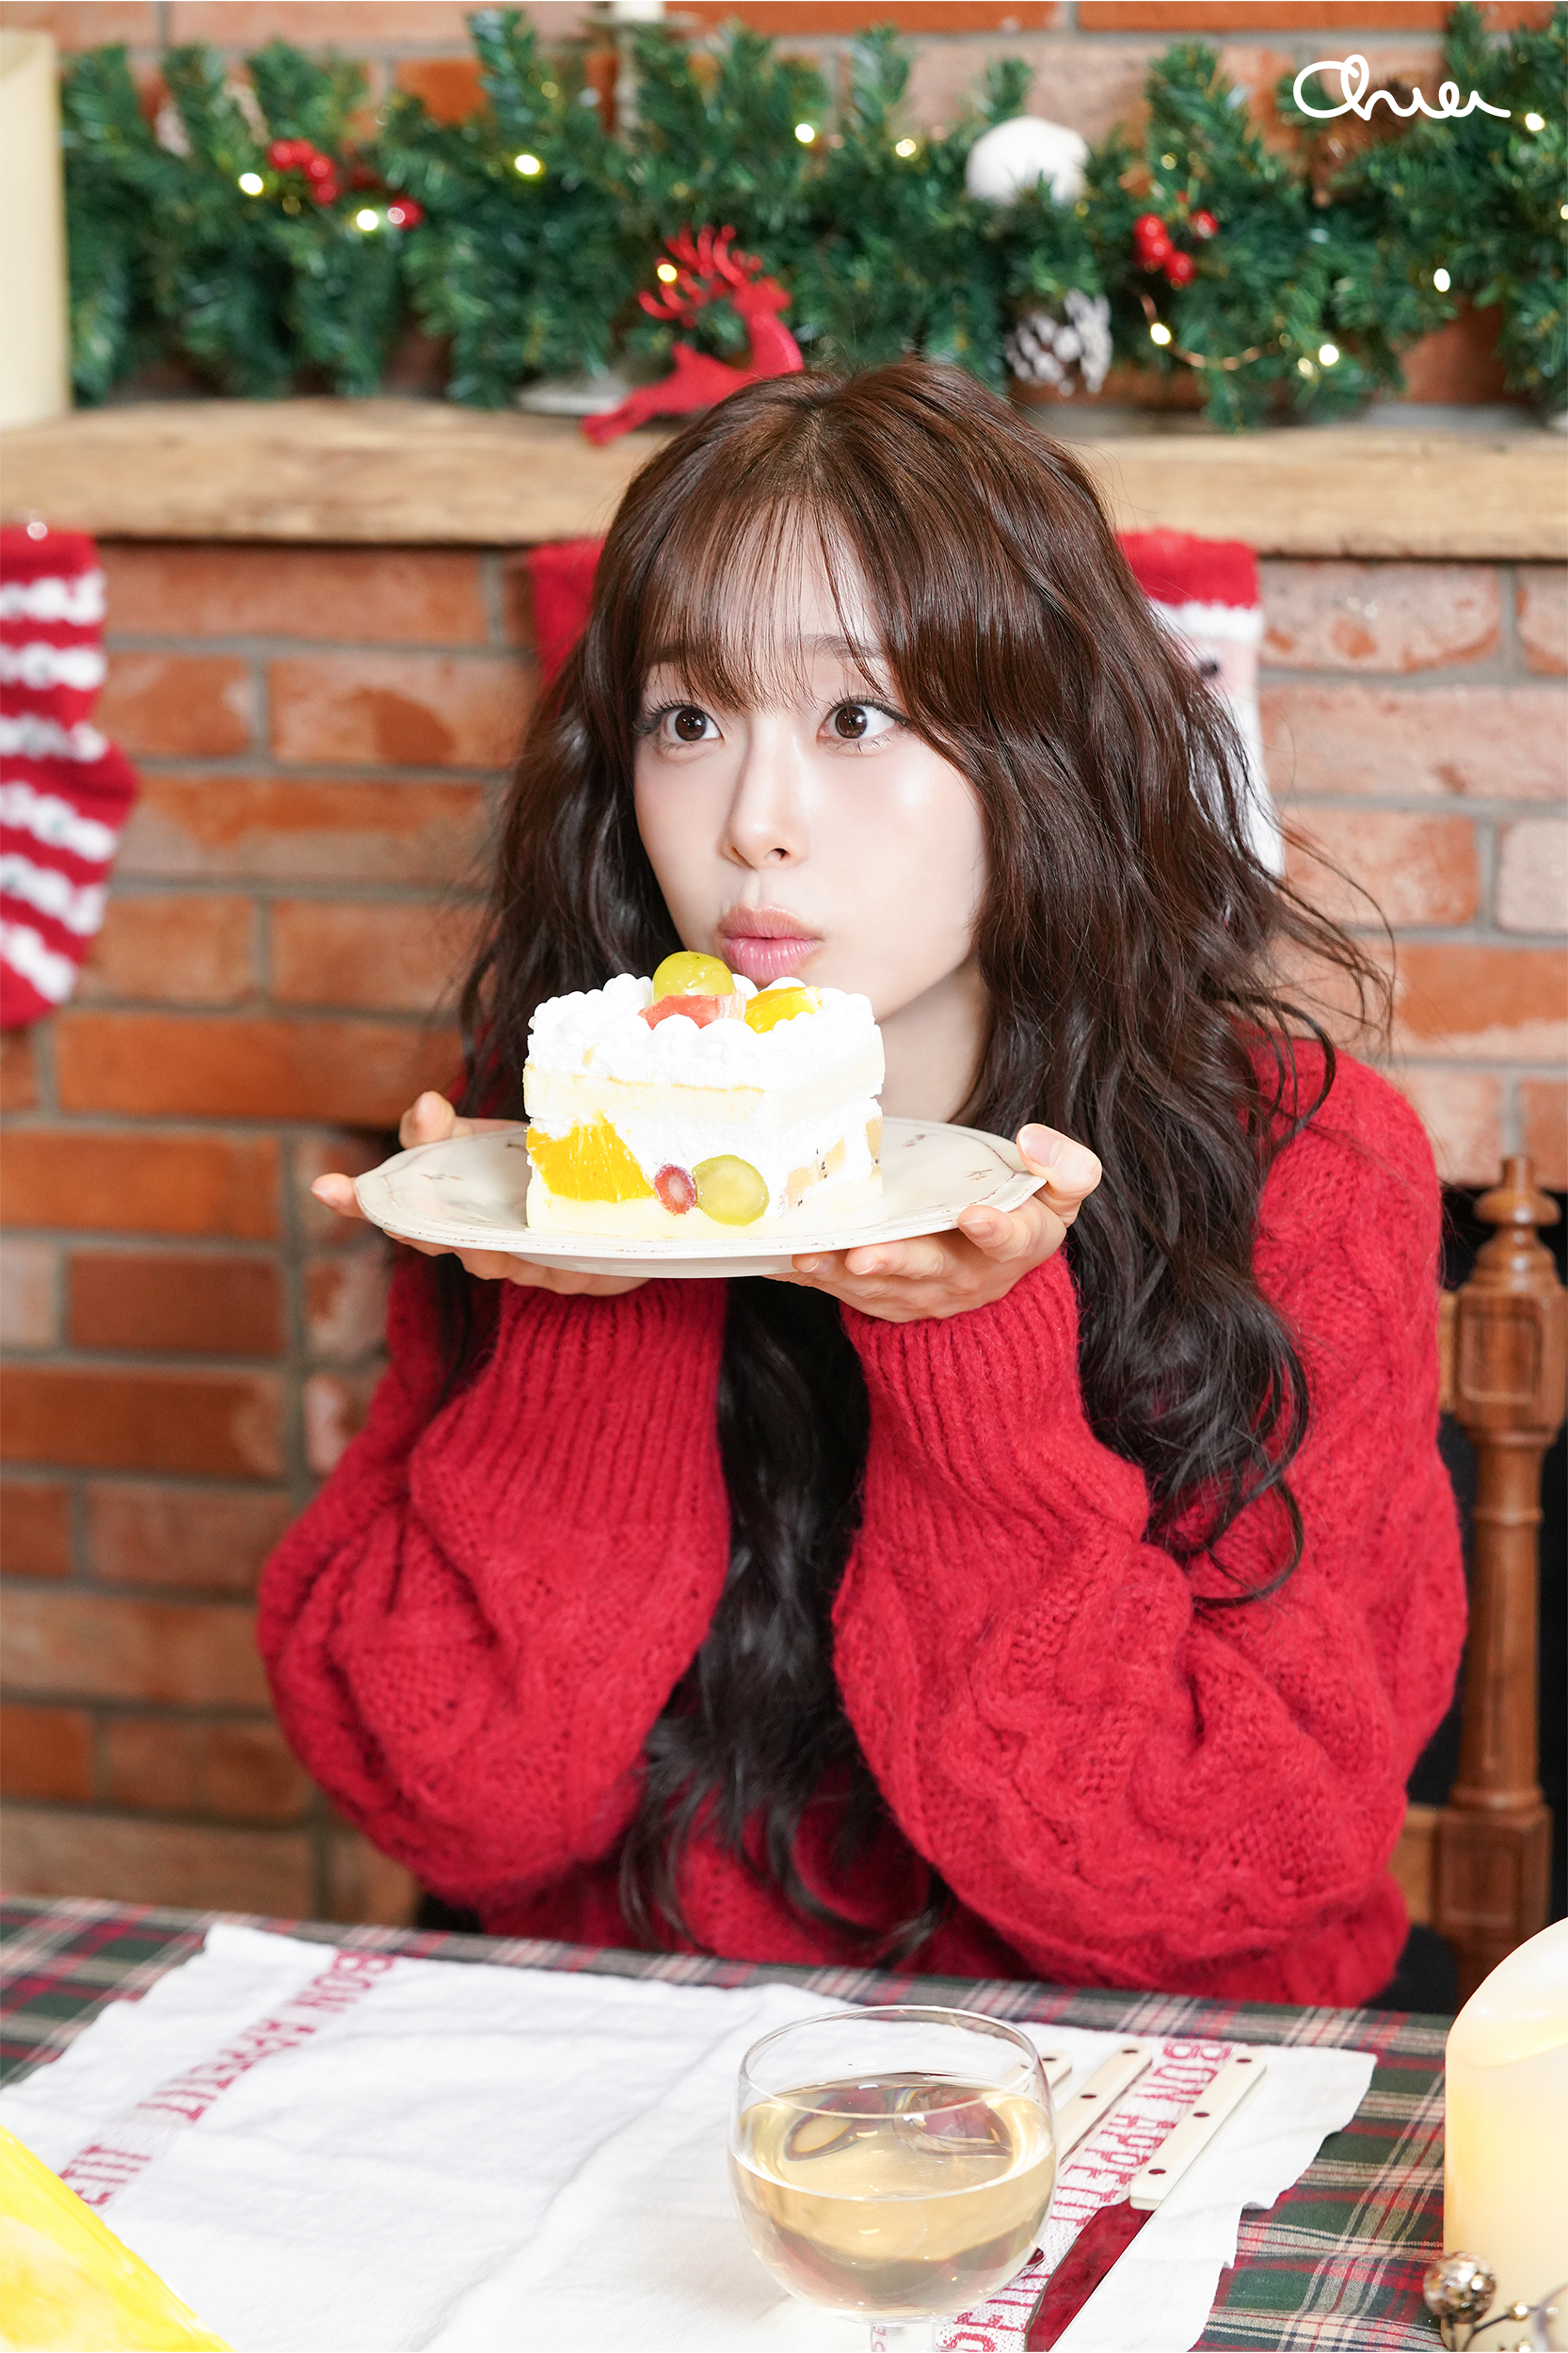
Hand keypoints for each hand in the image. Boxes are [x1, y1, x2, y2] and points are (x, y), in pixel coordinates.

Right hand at [310, 1091, 649, 1296]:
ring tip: (473, 1236)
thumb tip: (425, 1105)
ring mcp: (524, 1261)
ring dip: (480, 1247)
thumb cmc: (542, 1167)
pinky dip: (554, 1258)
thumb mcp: (491, 1135)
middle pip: (437, 1239)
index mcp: (451, 1202)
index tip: (326, 1188)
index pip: (395, 1202)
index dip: (361, 1200)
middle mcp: (479, 1238)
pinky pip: (558, 1268)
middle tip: (397, 1215)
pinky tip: (553, 1247)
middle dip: (414, 1227)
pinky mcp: (575, 1273)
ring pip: (492, 1260)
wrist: (617, 1203)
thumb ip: (446, 1129)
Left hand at [768, 1124, 1100, 1324]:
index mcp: (1016, 1245)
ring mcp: (920, 1293)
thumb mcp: (1061, 1193)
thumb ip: (1066, 1168)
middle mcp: (966, 1277)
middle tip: (863, 1253)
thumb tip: (1035, 1139)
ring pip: (878, 1286)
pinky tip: (780, 1260)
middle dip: (895, 1261)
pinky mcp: (883, 1299)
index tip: (976, 1214)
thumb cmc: (1023, 1211)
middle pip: (930, 1270)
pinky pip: (843, 1289)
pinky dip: (812, 1277)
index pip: (1011, 1239)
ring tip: (809, 1255)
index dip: (995, 1228)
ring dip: (840, 1273)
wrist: (992, 1266)